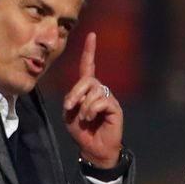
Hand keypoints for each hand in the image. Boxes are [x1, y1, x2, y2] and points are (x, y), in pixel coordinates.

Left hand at [63, 33, 122, 167]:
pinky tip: (91, 119)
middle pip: (88, 79)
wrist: (93, 148)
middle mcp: (100, 90)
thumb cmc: (81, 131)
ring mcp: (108, 98)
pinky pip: (101, 101)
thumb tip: (79, 94)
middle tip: (69, 108)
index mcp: (87, 89)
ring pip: (94, 91)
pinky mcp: (114, 108)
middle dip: (75, 93)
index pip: (89, 66)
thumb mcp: (69, 114)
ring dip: (83, 106)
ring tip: (84, 118)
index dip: (90, 51)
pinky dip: (91, 110)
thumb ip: (71, 100)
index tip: (92, 35)